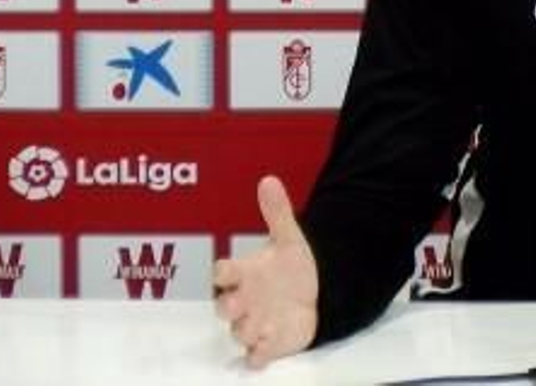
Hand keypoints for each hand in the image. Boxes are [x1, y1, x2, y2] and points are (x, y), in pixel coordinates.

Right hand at [213, 175, 318, 368]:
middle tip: (238, 302)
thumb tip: (269, 180)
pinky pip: (254, 355)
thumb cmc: (290, 269)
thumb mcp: (289, 240)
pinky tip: (265, 350)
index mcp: (244, 274)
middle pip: (223, 307)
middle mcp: (243, 300)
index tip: (226, 271)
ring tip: (263, 323)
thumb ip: (277, 212)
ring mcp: (253, 323)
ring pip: (238, 331)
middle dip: (228, 306)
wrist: (313, 295)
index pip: (222, 273)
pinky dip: (258, 355)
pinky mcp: (267, 344)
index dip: (222, 273)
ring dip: (247, 329)